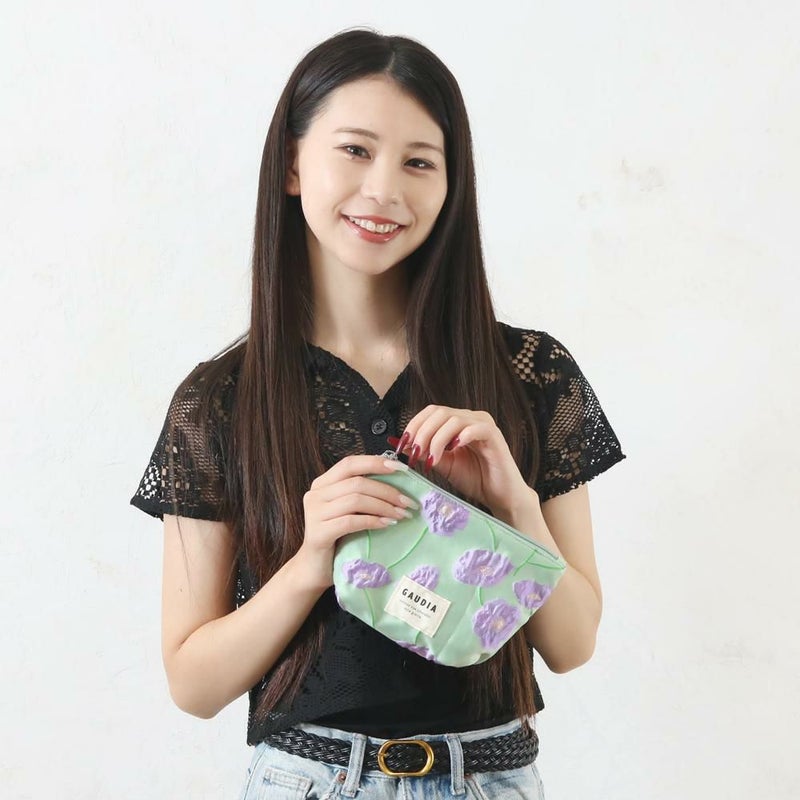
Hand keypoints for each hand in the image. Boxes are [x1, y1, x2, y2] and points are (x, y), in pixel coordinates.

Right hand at [296, 455, 417, 588]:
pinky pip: (350, 522)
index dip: (375, 463)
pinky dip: (372, 521)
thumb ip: (362, 494)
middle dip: (387, 490)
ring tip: (401, 515)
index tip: (401, 469)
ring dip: (383, 506)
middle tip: (408, 502)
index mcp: (323, 483)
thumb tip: (398, 483)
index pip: (349, 463)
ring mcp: (314, 513)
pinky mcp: (318, 533)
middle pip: (356, 482)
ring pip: (355, 500)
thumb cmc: (338, 537)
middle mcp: (315, 494)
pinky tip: (387, 525)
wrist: (315, 568)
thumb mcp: (349, 510)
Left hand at [390, 405, 535, 517]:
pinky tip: (452, 451)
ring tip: (431, 460)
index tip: (401, 445)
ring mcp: (483, 424)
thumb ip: (424, 452)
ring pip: (453, 419)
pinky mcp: (494, 435)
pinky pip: (475, 428)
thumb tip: (400, 444)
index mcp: (457, 422)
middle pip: (438, 412)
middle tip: (415, 454)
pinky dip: (460, 437)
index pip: (430, 412)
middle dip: (422, 433)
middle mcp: (470, 418)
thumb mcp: (442, 465)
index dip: (413, 426)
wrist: (500, 496)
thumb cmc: (475, 479)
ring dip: (436, 439)